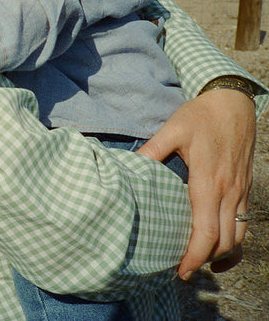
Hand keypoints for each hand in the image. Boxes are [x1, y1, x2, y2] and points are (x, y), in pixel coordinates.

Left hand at [136, 88, 255, 279]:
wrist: (234, 103)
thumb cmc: (201, 116)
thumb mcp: (172, 129)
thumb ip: (151, 150)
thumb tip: (128, 165)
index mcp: (209, 181)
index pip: (206, 230)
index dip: (194, 254)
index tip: (181, 269)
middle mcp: (229, 191)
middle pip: (224, 240)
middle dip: (204, 260)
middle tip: (182, 270)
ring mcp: (240, 191)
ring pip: (238, 236)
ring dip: (221, 253)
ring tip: (197, 260)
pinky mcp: (245, 188)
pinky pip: (244, 223)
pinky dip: (234, 240)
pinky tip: (219, 246)